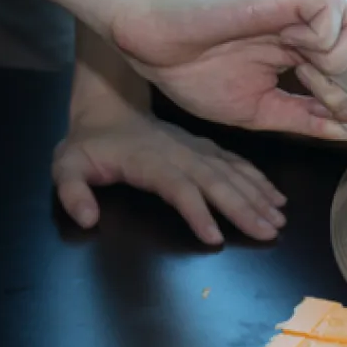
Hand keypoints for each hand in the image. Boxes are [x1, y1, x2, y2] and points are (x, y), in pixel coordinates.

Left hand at [53, 105, 285, 245]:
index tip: (214, 238)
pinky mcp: (207, 149)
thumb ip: (72, 191)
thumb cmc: (90, 145)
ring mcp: (197, 150)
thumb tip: (86, 219)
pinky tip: (277, 198)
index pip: (178, 188)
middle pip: (217, 182)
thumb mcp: (66, 165)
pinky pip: (238, 164)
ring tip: (279, 221)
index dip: (196, 212)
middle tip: (268, 233)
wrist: (109, 108)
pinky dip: (259, 180)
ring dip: (258, 197)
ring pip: (233, 173)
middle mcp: (181, 155)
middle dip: (244, 208)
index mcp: (150, 162)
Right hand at [110, 0, 346, 142]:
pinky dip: (327, 40)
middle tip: (326, 102)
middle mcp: (312, 28)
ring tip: (311, 76)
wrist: (152, 46)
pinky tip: (296, 53)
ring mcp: (300, 11)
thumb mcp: (264, 111)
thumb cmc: (196, 73)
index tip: (335, 120)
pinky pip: (333, 9)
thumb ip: (307, 119)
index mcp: (308, 53)